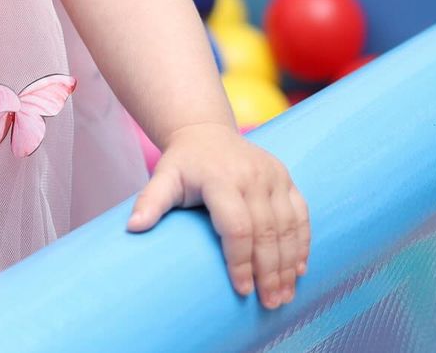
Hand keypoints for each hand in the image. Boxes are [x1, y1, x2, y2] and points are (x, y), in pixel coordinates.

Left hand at [125, 122, 309, 308]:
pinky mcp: (285, 177)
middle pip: (266, 231)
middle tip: (270, 303)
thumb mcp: (164, 177)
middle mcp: (251, 174)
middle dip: (270, 272)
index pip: (237, 226)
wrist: (206, 132)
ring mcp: (272, 174)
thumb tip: (133, 228)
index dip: (241, 261)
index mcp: (220, 177)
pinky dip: (302, 243)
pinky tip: (299, 269)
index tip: (242, 291)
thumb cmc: (184, 164)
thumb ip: (150, 201)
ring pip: (288, 226)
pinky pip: (301, 214)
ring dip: (289, 264)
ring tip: (284, 295)